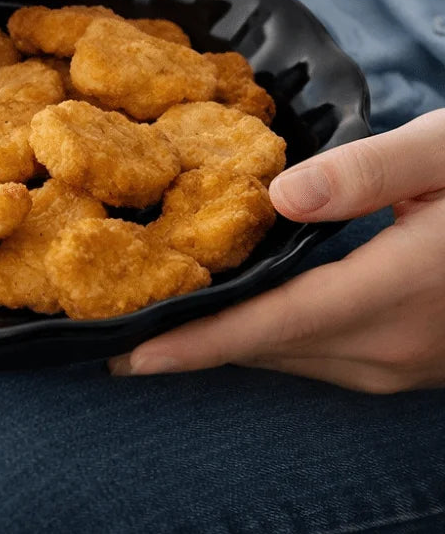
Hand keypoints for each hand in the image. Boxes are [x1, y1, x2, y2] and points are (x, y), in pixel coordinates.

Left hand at [110, 108, 444, 392]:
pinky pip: (327, 357)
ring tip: (162, 324)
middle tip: (119, 329)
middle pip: (276, 349)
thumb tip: (279, 199)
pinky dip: (274, 339)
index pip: (277, 324)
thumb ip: (366, 172)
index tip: (129, 355)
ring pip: (299, 359)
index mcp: (401, 287)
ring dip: (231, 344)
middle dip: (196, 345)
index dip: (199, 342)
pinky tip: (243, 315)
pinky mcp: (419, 359)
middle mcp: (403, 342)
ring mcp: (415, 361)